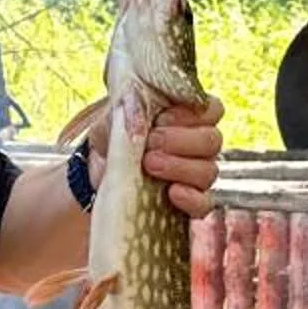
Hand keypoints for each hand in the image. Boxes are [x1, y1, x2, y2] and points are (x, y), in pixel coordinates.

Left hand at [88, 92, 223, 218]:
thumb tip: (136, 105)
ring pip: (209, 171)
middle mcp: (199, 146)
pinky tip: (172, 193)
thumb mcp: (115, 114)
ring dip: (180, 167)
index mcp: (189, 116)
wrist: (94, 168)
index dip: (190, 114)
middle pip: (212, 141)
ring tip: (149, 164)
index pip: (212, 110)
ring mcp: (196, 175)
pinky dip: (191, 198)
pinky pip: (204, 203)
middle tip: (150, 142)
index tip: (161, 119)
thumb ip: (129, 106)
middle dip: (180, 141)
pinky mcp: (189, 203)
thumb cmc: (113, 133)